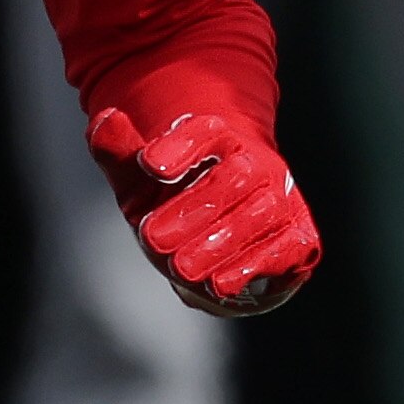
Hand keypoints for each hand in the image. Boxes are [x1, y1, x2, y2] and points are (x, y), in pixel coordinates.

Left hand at [89, 106, 319, 317]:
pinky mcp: (298, 237)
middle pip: (236, 176)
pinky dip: (254, 266)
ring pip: (260, 213)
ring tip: (182, 268)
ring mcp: (281, 200)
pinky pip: (285, 247)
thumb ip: (119, 152)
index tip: (148, 165)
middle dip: (194, 208)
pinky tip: (221, 284)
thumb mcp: (138, 179)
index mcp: (219, 140)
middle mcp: (257, 165)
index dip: (180, 146)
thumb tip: (105, 119)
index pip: (206, 132)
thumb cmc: (175, 203)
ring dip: (221, 242)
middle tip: (152, 237)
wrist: (214, 242)